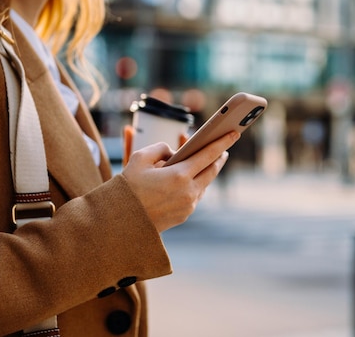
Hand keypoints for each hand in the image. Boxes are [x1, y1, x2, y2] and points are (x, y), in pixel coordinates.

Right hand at [121, 131, 239, 231]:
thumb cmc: (128, 187)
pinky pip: (195, 196)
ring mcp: (188, 205)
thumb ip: (161, 149)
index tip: (234, 133)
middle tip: (225, 148)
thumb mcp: (140, 158)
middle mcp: (188, 192)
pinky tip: (194, 178)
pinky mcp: (184, 215)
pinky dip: (197, 185)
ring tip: (209, 162)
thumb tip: (174, 153)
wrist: (120, 221)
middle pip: (212, 171)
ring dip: (208, 172)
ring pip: (204, 185)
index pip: (208, 155)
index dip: (222, 142)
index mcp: (179, 175)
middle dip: (220, 158)